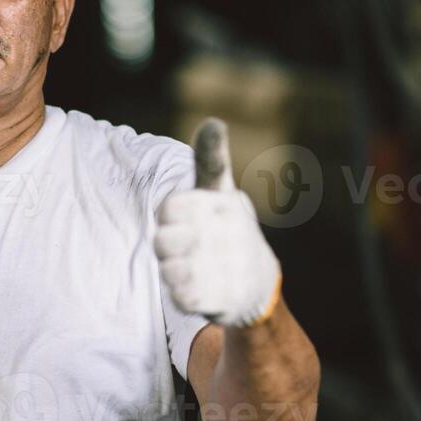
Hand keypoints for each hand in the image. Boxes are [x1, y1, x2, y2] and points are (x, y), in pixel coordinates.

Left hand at [154, 117, 281, 327]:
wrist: (258, 285)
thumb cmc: (229, 230)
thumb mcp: (222, 191)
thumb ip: (211, 159)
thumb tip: (213, 121)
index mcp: (224, 204)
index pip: (169, 207)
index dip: (169, 217)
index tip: (185, 220)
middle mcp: (228, 234)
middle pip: (161, 240)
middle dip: (167, 247)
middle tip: (187, 248)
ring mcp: (226, 267)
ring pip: (168, 269)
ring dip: (173, 271)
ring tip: (192, 268)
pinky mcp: (221, 299)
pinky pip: (179, 296)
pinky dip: (180, 293)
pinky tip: (196, 287)